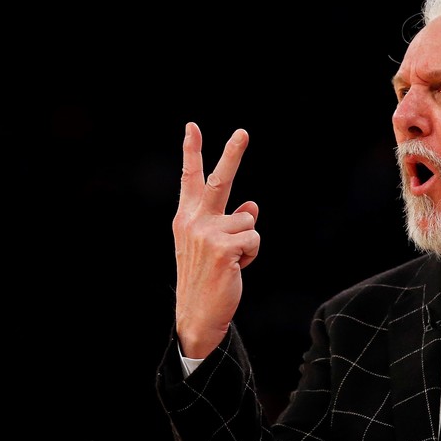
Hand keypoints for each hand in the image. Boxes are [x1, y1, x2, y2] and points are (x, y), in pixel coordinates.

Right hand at [172, 122, 259, 358]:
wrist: (198, 314)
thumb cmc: (207, 279)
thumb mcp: (213, 247)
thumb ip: (229, 222)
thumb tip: (252, 205)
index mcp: (187, 218)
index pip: (190, 179)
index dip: (191, 151)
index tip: (192, 126)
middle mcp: (193, 221)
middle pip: (218, 180)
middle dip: (232, 154)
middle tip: (243, 132)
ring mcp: (207, 233)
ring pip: (248, 221)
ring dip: (248, 243)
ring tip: (231, 262)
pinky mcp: (223, 247)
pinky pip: (254, 237)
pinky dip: (251, 254)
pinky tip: (236, 269)